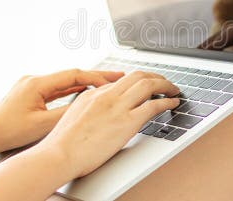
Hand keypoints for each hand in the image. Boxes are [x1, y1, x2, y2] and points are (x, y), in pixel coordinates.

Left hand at [0, 69, 123, 152]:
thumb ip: (66, 112)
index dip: (96, 76)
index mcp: (37, 83)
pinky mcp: (30, 92)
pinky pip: (56, 88)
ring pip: (65, 81)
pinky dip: (71, 89)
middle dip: (95, 76)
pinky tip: (84, 91)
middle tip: (117, 75)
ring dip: (85, 82)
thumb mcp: (42, 124)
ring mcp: (32, 85)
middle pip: (71, 75)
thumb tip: (88, 103)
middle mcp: (34, 79)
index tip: (113, 80)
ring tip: (105, 84)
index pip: (73, 75)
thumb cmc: (8, 131)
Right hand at [33, 70, 179, 178]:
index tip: (146, 86)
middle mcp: (106, 96)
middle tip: (164, 82)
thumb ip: (89, 111)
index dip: (137, 82)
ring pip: (148, 84)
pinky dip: (167, 102)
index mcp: (92, 94)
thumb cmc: (63, 144)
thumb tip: (101, 115)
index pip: (121, 82)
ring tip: (173, 90)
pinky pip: (153, 106)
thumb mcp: (74, 118)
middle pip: (137, 76)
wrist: (59, 154)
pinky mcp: (126, 122)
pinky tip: (173, 103)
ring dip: (165, 85)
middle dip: (155, 77)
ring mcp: (117, 107)